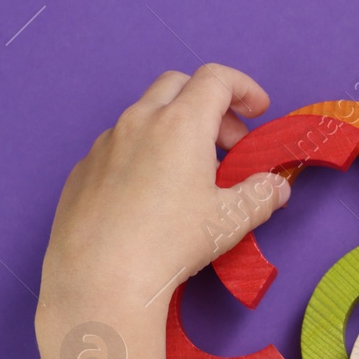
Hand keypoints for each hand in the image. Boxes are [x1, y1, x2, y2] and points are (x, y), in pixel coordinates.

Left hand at [38, 64, 289, 319]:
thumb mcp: (231, 220)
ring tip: (191, 173)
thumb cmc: (170, 244)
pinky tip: (151, 195)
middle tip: (229, 143)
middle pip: (178, 84)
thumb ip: (261, 195)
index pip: (216, 78)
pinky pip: (119, 145)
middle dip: (210, 104)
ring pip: (145, 114)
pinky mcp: (82, 170)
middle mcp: (138, 122)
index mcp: (180, 124)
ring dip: (175, 128)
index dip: (244, 87)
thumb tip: (276, 187)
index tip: (259, 111)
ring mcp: (104, 144)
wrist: (99, 280)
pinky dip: (145, 152)